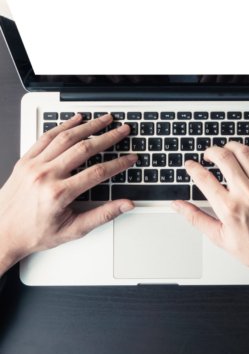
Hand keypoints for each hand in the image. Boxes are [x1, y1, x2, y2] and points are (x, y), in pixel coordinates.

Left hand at [0, 114, 136, 274]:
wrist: (1, 233)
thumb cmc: (34, 233)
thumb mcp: (73, 230)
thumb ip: (102, 215)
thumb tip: (125, 205)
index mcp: (59, 194)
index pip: (98, 172)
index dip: (118, 164)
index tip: (131, 158)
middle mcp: (45, 176)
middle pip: (84, 149)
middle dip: (108, 137)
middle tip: (123, 130)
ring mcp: (33, 166)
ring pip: (66, 138)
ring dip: (89, 126)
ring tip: (105, 119)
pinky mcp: (25, 161)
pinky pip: (46, 137)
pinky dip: (63, 126)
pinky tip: (76, 120)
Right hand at [172, 142, 248, 328]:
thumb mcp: (220, 238)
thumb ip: (196, 218)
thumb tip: (178, 206)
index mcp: (229, 209)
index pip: (204, 179)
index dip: (193, 168)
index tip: (190, 165)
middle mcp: (246, 194)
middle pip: (224, 158)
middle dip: (211, 151)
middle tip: (208, 154)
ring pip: (245, 153)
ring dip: (232, 146)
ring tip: (226, 150)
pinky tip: (248, 154)